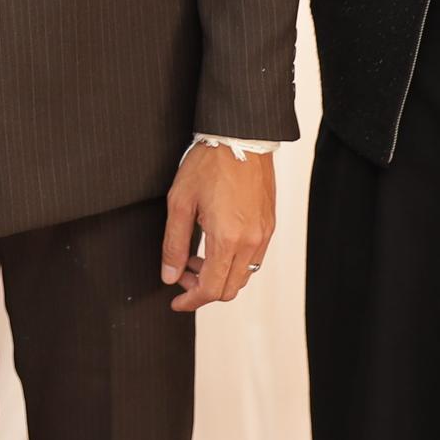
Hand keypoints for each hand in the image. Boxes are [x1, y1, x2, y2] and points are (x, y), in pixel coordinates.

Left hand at [161, 143, 275, 312]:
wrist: (240, 137)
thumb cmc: (209, 164)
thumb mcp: (180, 203)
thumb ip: (174, 244)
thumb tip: (170, 276)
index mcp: (228, 239)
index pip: (210, 289)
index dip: (190, 301)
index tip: (176, 302)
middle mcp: (251, 241)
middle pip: (229, 289)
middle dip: (202, 290)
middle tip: (182, 273)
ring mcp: (264, 234)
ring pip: (243, 277)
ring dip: (219, 276)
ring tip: (196, 256)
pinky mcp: (269, 225)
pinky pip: (254, 259)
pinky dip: (233, 263)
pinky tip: (215, 245)